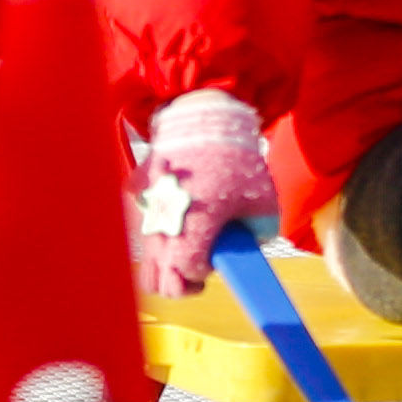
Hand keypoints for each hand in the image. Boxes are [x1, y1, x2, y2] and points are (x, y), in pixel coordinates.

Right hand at [129, 89, 278, 296]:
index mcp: (195, 228)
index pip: (184, 274)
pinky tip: (177, 209)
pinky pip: (144, 220)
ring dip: (165, 259)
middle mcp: (166, 225)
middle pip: (156, 278)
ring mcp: (149, 209)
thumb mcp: (262, 200)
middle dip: (175, 283)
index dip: (196, 279)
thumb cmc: (237, 160)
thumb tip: (248, 245)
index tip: (208, 271)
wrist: (203, 118)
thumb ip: (258, 231)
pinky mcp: (139, 192)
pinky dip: (158, 224)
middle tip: (194, 273)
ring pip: (148, 254)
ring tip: (186, 246)